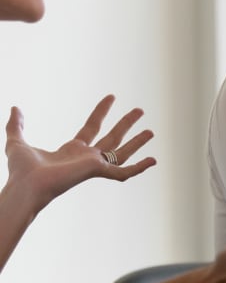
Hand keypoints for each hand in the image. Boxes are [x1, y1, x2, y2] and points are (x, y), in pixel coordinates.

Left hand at [5, 96, 154, 212]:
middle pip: (112, 138)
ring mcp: (94, 165)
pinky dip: (140, 167)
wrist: (26, 186)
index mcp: (72, 150)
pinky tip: (153, 160)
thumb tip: (15, 108)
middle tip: (140, 110)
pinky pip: (123, 172)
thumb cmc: (21, 171)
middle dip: (126, 124)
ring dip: (137, 142)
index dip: (101, 111)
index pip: (91, 127)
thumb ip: (16, 125)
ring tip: (151, 131)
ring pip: (122, 153)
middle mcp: (86, 158)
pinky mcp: (98, 172)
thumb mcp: (16, 141)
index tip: (111, 97)